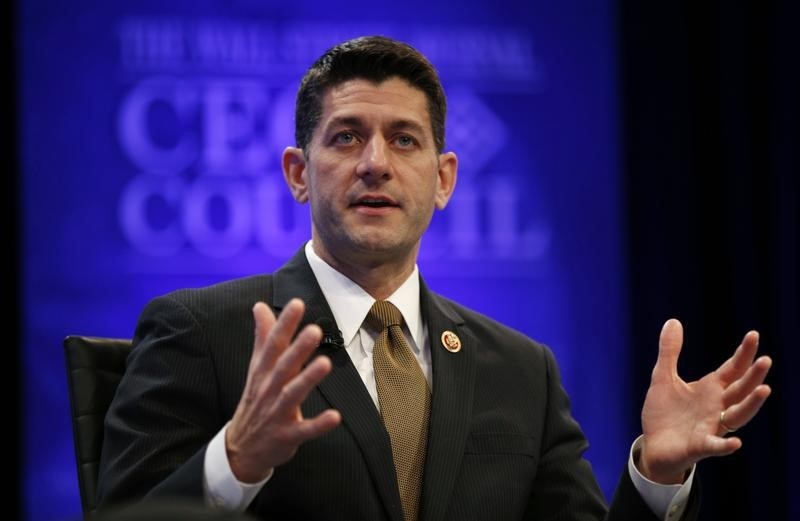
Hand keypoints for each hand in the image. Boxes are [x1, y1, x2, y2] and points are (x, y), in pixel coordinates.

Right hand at [226, 299, 341, 482]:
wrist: (241, 448)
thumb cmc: (256, 400)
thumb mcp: (256, 368)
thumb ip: (263, 336)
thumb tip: (260, 306)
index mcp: (263, 372)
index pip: (273, 344)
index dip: (284, 324)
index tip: (297, 304)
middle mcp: (269, 389)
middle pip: (283, 366)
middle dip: (298, 349)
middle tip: (315, 330)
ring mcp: (277, 413)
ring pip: (292, 394)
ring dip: (308, 379)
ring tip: (325, 363)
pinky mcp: (287, 435)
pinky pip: (304, 430)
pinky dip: (318, 424)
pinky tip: (335, 416)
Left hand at [638, 319, 771, 483]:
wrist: (653, 445)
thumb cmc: (664, 413)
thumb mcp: (664, 377)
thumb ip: (670, 351)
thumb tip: (673, 320)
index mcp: (710, 389)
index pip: (732, 369)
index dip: (743, 353)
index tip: (754, 335)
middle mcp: (716, 407)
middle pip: (740, 390)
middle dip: (753, 375)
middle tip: (766, 360)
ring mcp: (710, 427)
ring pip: (737, 416)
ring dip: (751, 404)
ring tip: (765, 390)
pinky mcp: (699, 446)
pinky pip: (715, 446)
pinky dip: (725, 445)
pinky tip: (736, 443)